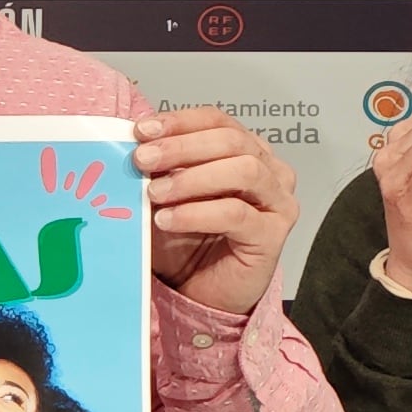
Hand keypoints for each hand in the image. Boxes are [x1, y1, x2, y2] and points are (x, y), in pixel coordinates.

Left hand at [132, 104, 301, 317]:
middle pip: (232, 141)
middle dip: (181, 147)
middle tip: (142, 160)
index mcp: (247, 150)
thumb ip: (160, 169)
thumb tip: (134, 146)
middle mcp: (270, 171)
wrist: (201, 291)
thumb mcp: (167, 196)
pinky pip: (236, 214)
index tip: (142, 130)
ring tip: (155, 193)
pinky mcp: (273, 235)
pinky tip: (167, 219)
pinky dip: (197, 213)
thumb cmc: (187, 240)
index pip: (219, 120)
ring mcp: (277, 202)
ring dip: (192, 178)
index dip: (180, 121)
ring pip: (243, 171)